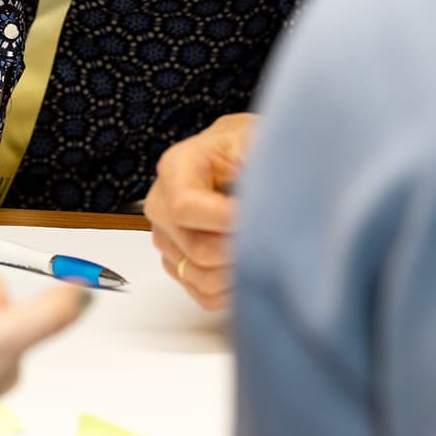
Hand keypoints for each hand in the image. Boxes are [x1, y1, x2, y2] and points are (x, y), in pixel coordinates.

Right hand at [145, 112, 253, 310]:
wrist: (241, 158)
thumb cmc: (249, 147)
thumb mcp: (256, 140)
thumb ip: (258, 166)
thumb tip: (269, 205)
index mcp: (177, 167)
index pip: (185, 207)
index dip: (227, 220)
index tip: (264, 218)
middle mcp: (161, 204)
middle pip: (196, 249)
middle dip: (242, 248)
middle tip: (274, 235)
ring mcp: (167, 238)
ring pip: (200, 277)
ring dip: (240, 271)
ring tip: (265, 247)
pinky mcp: (177, 264)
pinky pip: (202, 295)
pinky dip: (231, 289)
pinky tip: (249, 265)